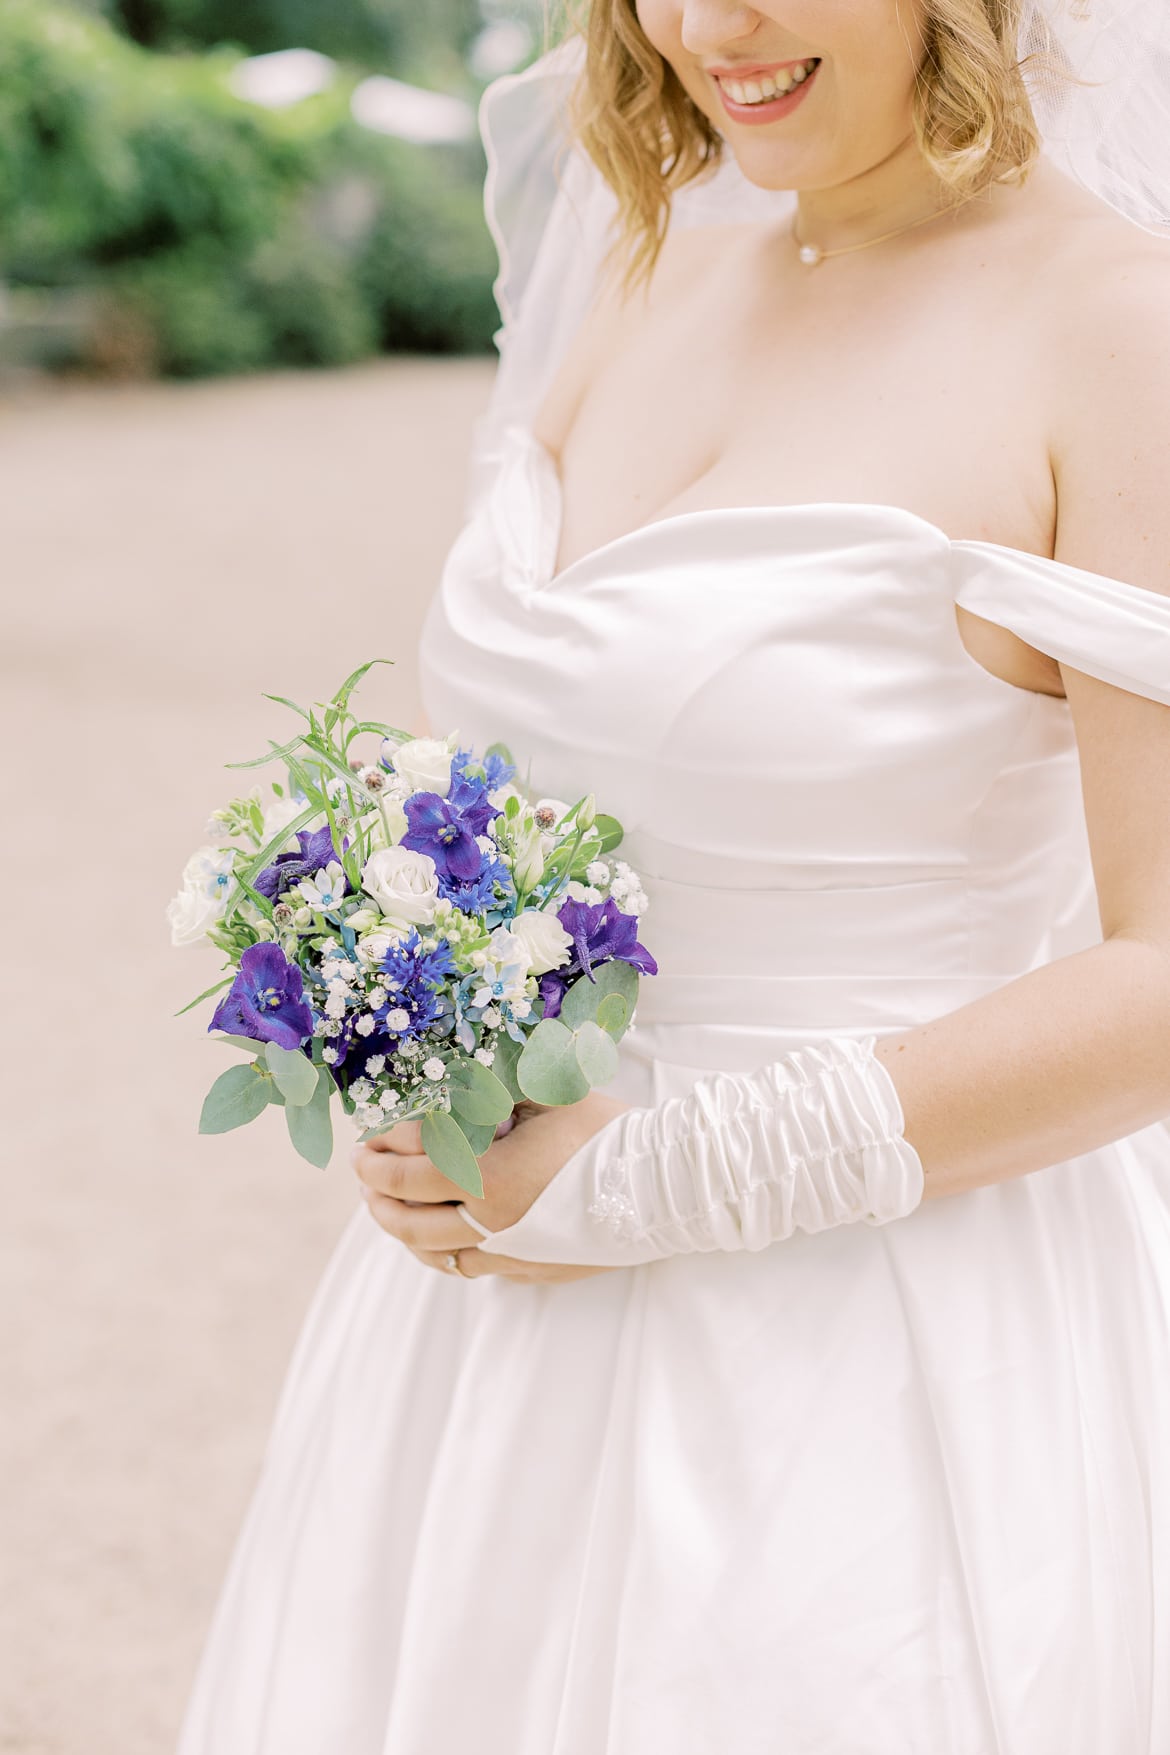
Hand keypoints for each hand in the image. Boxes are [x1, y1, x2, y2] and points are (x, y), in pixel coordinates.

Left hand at [351, 1091, 632, 1282]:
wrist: (661, 1187)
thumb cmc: (605, 1132)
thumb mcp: (544, 1095)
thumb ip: (491, 1092)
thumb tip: (451, 1084)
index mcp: (485, 1179)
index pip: (407, 1175)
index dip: (377, 1161)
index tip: (364, 1147)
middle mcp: (488, 1225)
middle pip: (408, 1222)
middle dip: (377, 1198)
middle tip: (365, 1178)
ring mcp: (509, 1255)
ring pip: (434, 1254)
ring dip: (402, 1231)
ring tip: (390, 1211)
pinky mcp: (530, 1270)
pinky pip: (468, 1269)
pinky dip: (440, 1255)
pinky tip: (437, 1243)